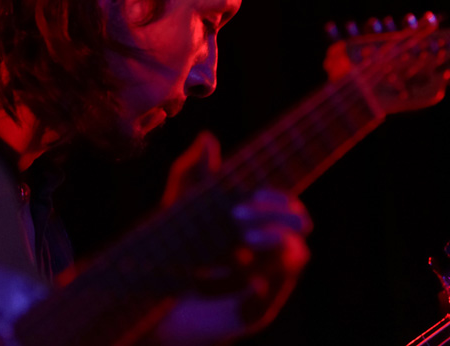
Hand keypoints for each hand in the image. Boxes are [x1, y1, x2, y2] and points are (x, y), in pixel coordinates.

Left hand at [153, 132, 311, 344]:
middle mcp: (269, 250)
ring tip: (245, 240)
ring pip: (296, 256)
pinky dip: (262, 291)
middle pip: (297, 226)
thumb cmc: (173, 245)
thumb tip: (208, 136)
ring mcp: (266, 281)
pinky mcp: (253, 313)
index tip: (252, 194)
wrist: (151, 295)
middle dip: (277, 215)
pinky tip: (249, 282)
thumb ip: (194, 173)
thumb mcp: (181, 205)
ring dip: (275, 243)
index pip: (284, 204)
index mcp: (258, 222)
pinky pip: (268, 301)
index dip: (276, 198)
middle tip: (240, 215)